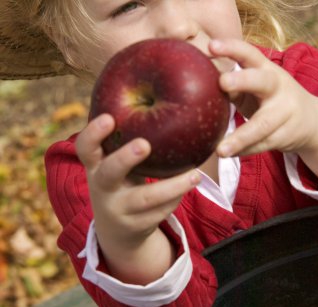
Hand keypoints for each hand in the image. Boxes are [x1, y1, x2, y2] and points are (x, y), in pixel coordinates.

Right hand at [75, 114, 200, 282]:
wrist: (117, 230)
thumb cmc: (122, 180)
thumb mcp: (115, 162)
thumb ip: (128, 139)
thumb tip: (161, 97)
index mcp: (95, 165)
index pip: (85, 147)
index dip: (93, 133)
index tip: (110, 117)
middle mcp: (101, 187)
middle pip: (110, 173)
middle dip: (125, 158)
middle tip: (144, 144)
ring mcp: (117, 209)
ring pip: (145, 199)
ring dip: (172, 186)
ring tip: (195, 174)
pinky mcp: (135, 226)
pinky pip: (160, 211)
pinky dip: (177, 198)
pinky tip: (190, 184)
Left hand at [209, 39, 317, 157]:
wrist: (311, 120)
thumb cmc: (270, 98)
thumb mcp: (255, 87)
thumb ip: (233, 86)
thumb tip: (198, 84)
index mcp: (266, 70)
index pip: (250, 53)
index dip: (231, 48)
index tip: (211, 46)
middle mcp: (278, 87)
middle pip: (262, 81)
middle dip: (243, 80)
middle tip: (222, 82)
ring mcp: (285, 112)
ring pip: (262, 125)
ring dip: (241, 138)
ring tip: (220, 150)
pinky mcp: (286, 135)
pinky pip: (262, 144)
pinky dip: (244, 150)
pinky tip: (229, 154)